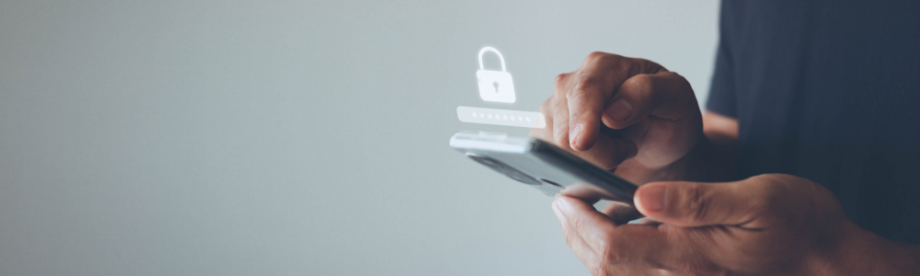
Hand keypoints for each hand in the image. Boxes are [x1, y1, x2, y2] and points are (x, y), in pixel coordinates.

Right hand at [531, 52, 701, 183]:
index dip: (581, 118)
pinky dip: (573, 168)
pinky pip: (547, 158)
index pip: (582, 92)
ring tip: (614, 151)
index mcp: (602, 67)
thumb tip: (611, 112)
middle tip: (627, 149)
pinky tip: (597, 161)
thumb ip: (647, 93)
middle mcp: (571, 84)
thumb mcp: (675, 96)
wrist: (661, 140)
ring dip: (588, 161)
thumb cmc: (668, 114)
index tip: (583, 142)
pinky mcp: (547, 133)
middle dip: (597, 152)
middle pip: (564, 128)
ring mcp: (555, 109)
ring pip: (553, 147)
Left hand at [552, 174, 904, 275]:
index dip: (580, 223)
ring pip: (615, 271)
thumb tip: (641, 197)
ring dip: (590, 242)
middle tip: (561, 199)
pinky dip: (614, 248)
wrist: (825, 256)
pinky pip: (636, 270)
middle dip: (576, 232)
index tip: (563, 195)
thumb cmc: (797, 223)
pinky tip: (615, 221)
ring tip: (579, 207)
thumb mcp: (754, 199)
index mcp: (690, 257)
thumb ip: (696, 201)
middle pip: (605, 265)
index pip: (613, 249)